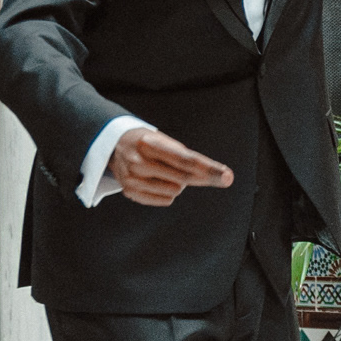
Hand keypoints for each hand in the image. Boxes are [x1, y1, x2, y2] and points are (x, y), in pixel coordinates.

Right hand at [109, 128, 233, 206]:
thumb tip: (215, 175)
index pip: (185, 160)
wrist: (113, 145)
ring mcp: (132, 179)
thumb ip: (186, 157)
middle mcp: (138, 162)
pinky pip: (165, 200)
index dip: (208, 169)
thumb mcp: (164, 140)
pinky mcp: (130, 192)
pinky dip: (167, 192)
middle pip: (183, 178)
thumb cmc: (147, 142)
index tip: (227, 176)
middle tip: (225, 177)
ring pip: (175, 191)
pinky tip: (156, 180)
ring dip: (178, 183)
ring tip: (164, 171)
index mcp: (148, 143)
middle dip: (204, 177)